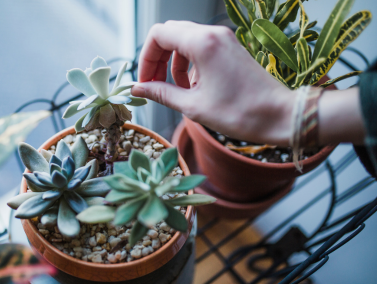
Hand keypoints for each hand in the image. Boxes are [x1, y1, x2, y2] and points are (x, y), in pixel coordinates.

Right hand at [131, 21, 295, 145]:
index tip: (145, 81)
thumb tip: (137, 89)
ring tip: (176, 90)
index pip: (159, 35)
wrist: (280, 115)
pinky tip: (193, 87)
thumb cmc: (240, 113)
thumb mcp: (193, 106)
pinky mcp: (230, 48)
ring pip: (184, 40)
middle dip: (157, 58)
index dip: (146, 58)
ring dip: (173, 63)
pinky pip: (200, 47)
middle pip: (170, 34)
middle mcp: (213, 34)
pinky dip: (189, 63)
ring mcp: (224, 39)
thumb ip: (161, 93)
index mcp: (203, 43)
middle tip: (155, 85)